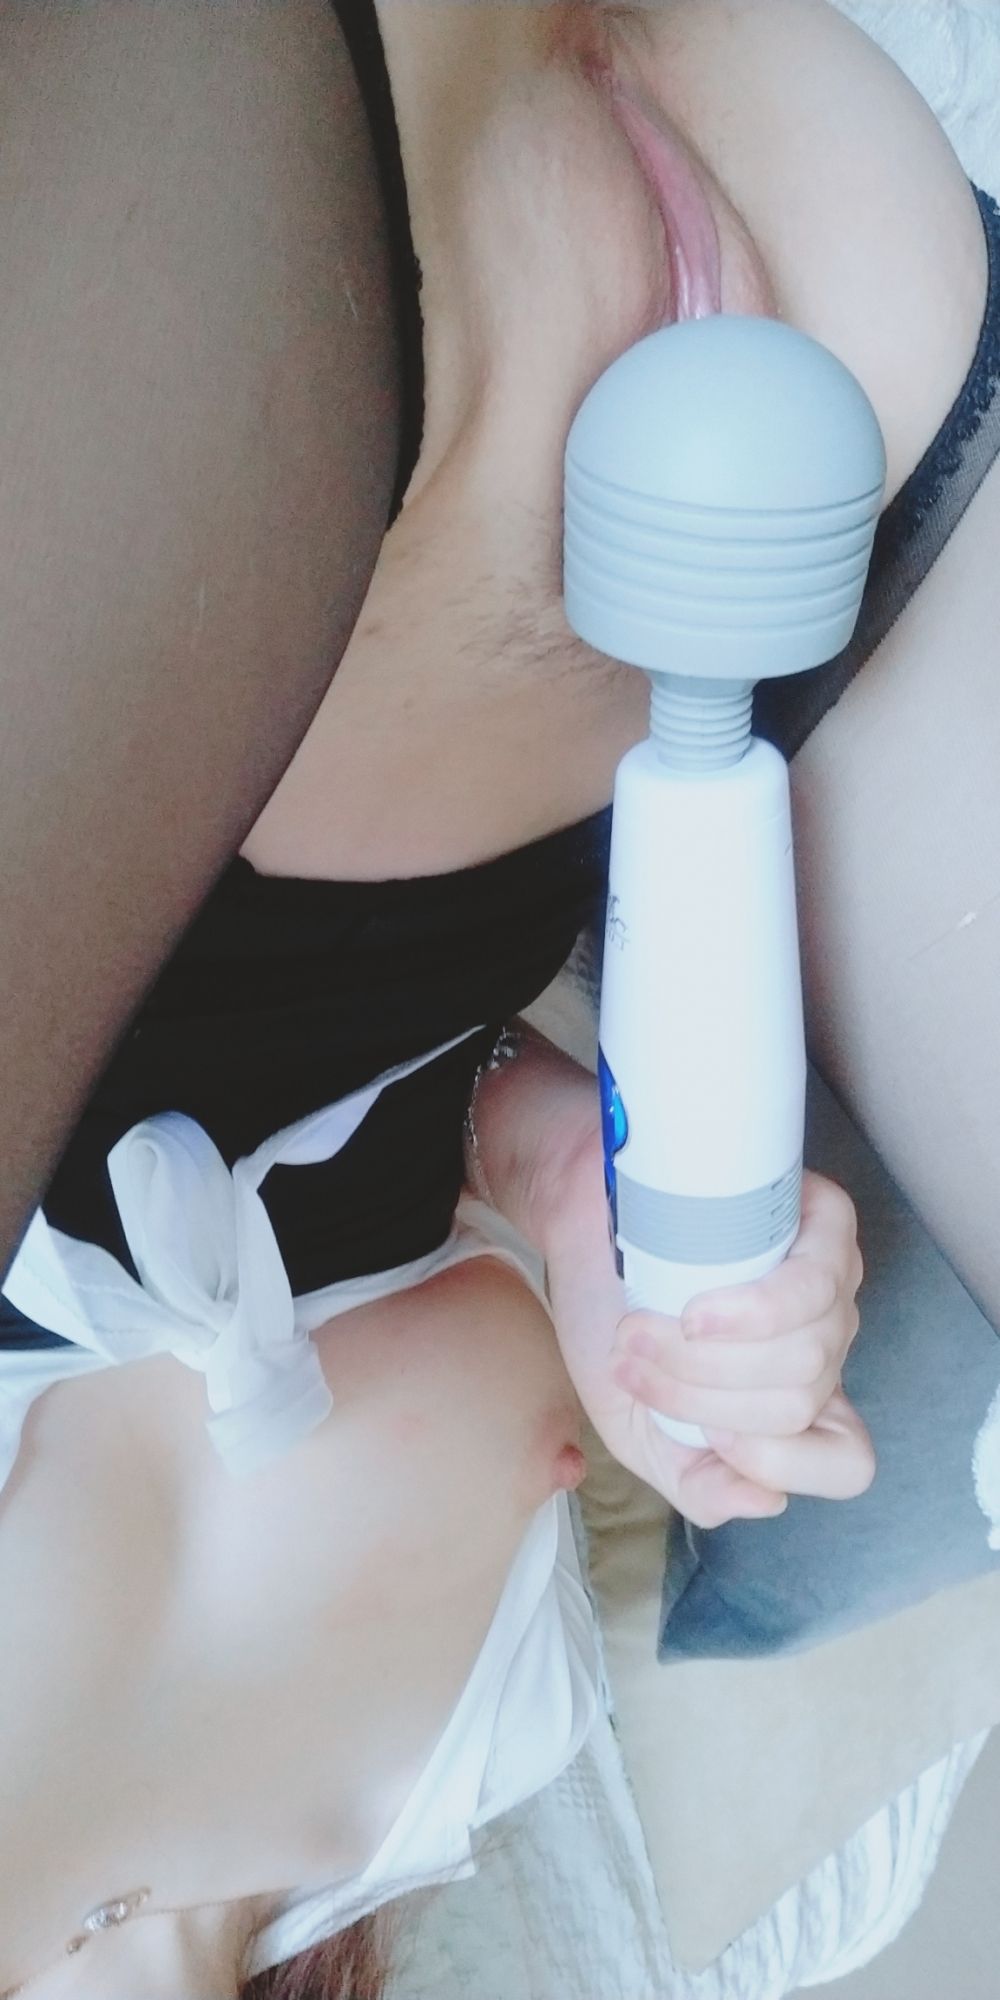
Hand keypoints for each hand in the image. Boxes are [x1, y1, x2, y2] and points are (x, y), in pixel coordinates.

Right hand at [544, 1131, 873, 1526]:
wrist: (576, 1225)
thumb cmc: (611, 1319)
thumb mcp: (637, 1429)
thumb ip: (694, 1482)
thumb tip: (768, 1501)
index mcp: (795, 1402)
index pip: (848, 1463)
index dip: (778, 1461)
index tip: (702, 1433)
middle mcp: (824, 1344)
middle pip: (800, 1406)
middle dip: (700, 1396)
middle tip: (634, 1358)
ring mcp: (831, 1283)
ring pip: (805, 1357)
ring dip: (704, 1358)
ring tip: (641, 1328)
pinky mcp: (822, 1223)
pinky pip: (815, 1291)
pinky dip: (753, 1314)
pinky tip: (698, 1309)